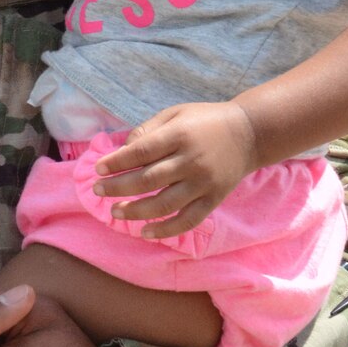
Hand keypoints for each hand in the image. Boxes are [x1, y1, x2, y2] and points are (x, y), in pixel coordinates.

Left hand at [92, 101, 257, 236]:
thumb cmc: (205, 121)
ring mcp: (204, 183)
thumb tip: (122, 151)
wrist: (250, 133)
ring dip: (136, 211)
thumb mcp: (175, 114)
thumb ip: (148, 130)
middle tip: (97, 191)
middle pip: (149, 180)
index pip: (142, 151)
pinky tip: (145, 232)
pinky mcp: (213, 199)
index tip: (98, 169)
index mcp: (180, 135)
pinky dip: (166, 230)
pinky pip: (188, 220)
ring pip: (165, 204)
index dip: (117, 162)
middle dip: (119, 187)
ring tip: (115, 212)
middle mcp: (192, 161)